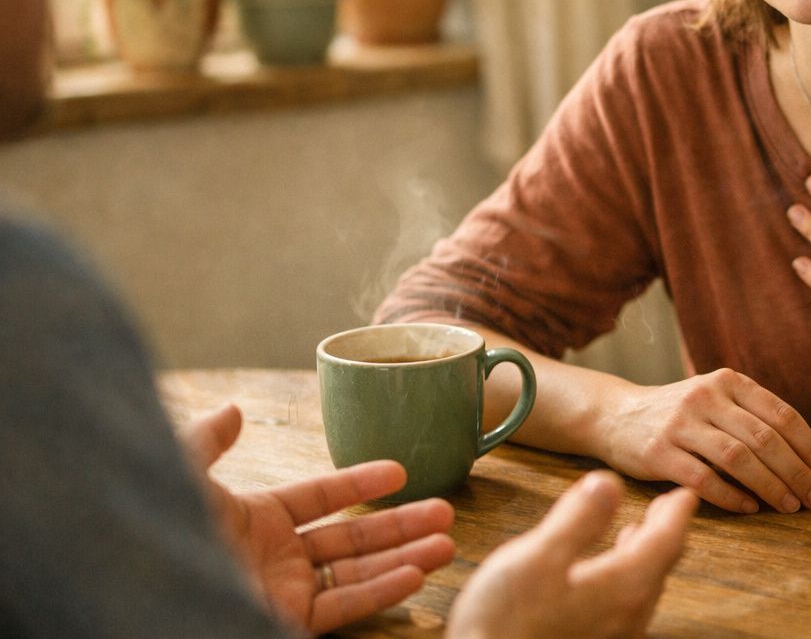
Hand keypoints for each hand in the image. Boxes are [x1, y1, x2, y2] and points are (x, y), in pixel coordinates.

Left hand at [178, 404, 455, 634]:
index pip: (320, 497)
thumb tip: (232, 408)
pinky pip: (345, 605)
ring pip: (358, 572)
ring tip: (448, 542)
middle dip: (401, 524)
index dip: (359, 482)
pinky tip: (417, 573)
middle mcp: (276, 555)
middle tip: (446, 510)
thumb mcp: (179, 478)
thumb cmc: (157, 532)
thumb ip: (206, 444)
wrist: (147, 594)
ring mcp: (284, 590)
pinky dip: (383, 590)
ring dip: (405, 557)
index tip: (400, 471)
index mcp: (255, 519)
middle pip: (352, 537)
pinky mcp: (287, 622)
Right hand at [447, 471, 696, 638]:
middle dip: (665, 531)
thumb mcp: (536, 557)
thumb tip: (609, 483)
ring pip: (643, 588)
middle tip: (668, 507)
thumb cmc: (504, 622)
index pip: (666, 541)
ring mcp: (615, 637)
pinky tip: (605, 574)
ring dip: (645, 555)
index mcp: (623, 586)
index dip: (676, 513)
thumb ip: (577, 519)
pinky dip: (626, 578)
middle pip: (659, 565)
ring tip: (637, 533)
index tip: (685, 494)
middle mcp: (629, 617)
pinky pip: (625, 606)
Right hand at [598, 369, 810, 513]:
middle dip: (796, 472)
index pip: (782, 414)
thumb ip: (774, 433)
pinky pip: (702, 478)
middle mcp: (706, 397)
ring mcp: (680, 423)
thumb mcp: (726, 411)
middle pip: (764, 438)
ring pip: (737, 457)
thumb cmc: (683, 417)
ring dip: (770, 486)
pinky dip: (730, 496)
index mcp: (729, 382)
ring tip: (790, 507)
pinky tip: (750, 508)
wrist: (616, 415)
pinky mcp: (658, 452)